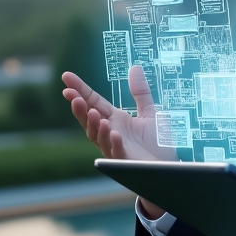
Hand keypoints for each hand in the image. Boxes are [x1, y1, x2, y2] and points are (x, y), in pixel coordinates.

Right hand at [62, 64, 170, 217]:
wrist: (169, 168)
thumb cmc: (157, 143)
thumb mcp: (152, 113)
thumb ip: (141, 92)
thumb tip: (134, 67)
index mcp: (115, 120)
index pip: (94, 102)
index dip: (80, 90)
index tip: (66, 77)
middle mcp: (111, 133)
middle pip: (90, 120)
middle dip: (80, 109)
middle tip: (71, 96)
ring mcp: (116, 148)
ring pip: (99, 138)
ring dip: (94, 125)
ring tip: (93, 112)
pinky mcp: (127, 161)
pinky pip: (117, 153)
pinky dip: (113, 143)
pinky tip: (112, 132)